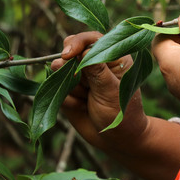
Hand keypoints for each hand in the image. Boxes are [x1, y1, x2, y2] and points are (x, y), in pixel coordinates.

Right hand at [52, 31, 179, 179]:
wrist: (116, 141)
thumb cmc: (122, 114)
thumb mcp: (111, 91)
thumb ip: (97, 71)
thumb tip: (83, 51)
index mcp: (112, 56)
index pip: (91, 39)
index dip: (77, 43)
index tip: (68, 54)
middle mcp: (95, 63)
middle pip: (70, 52)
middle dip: (71, 68)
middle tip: (84, 85)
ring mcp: (81, 76)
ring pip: (59, 71)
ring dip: (72, 88)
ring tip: (88, 100)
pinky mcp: (69, 90)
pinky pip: (57, 89)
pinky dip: (68, 100)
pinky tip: (82, 108)